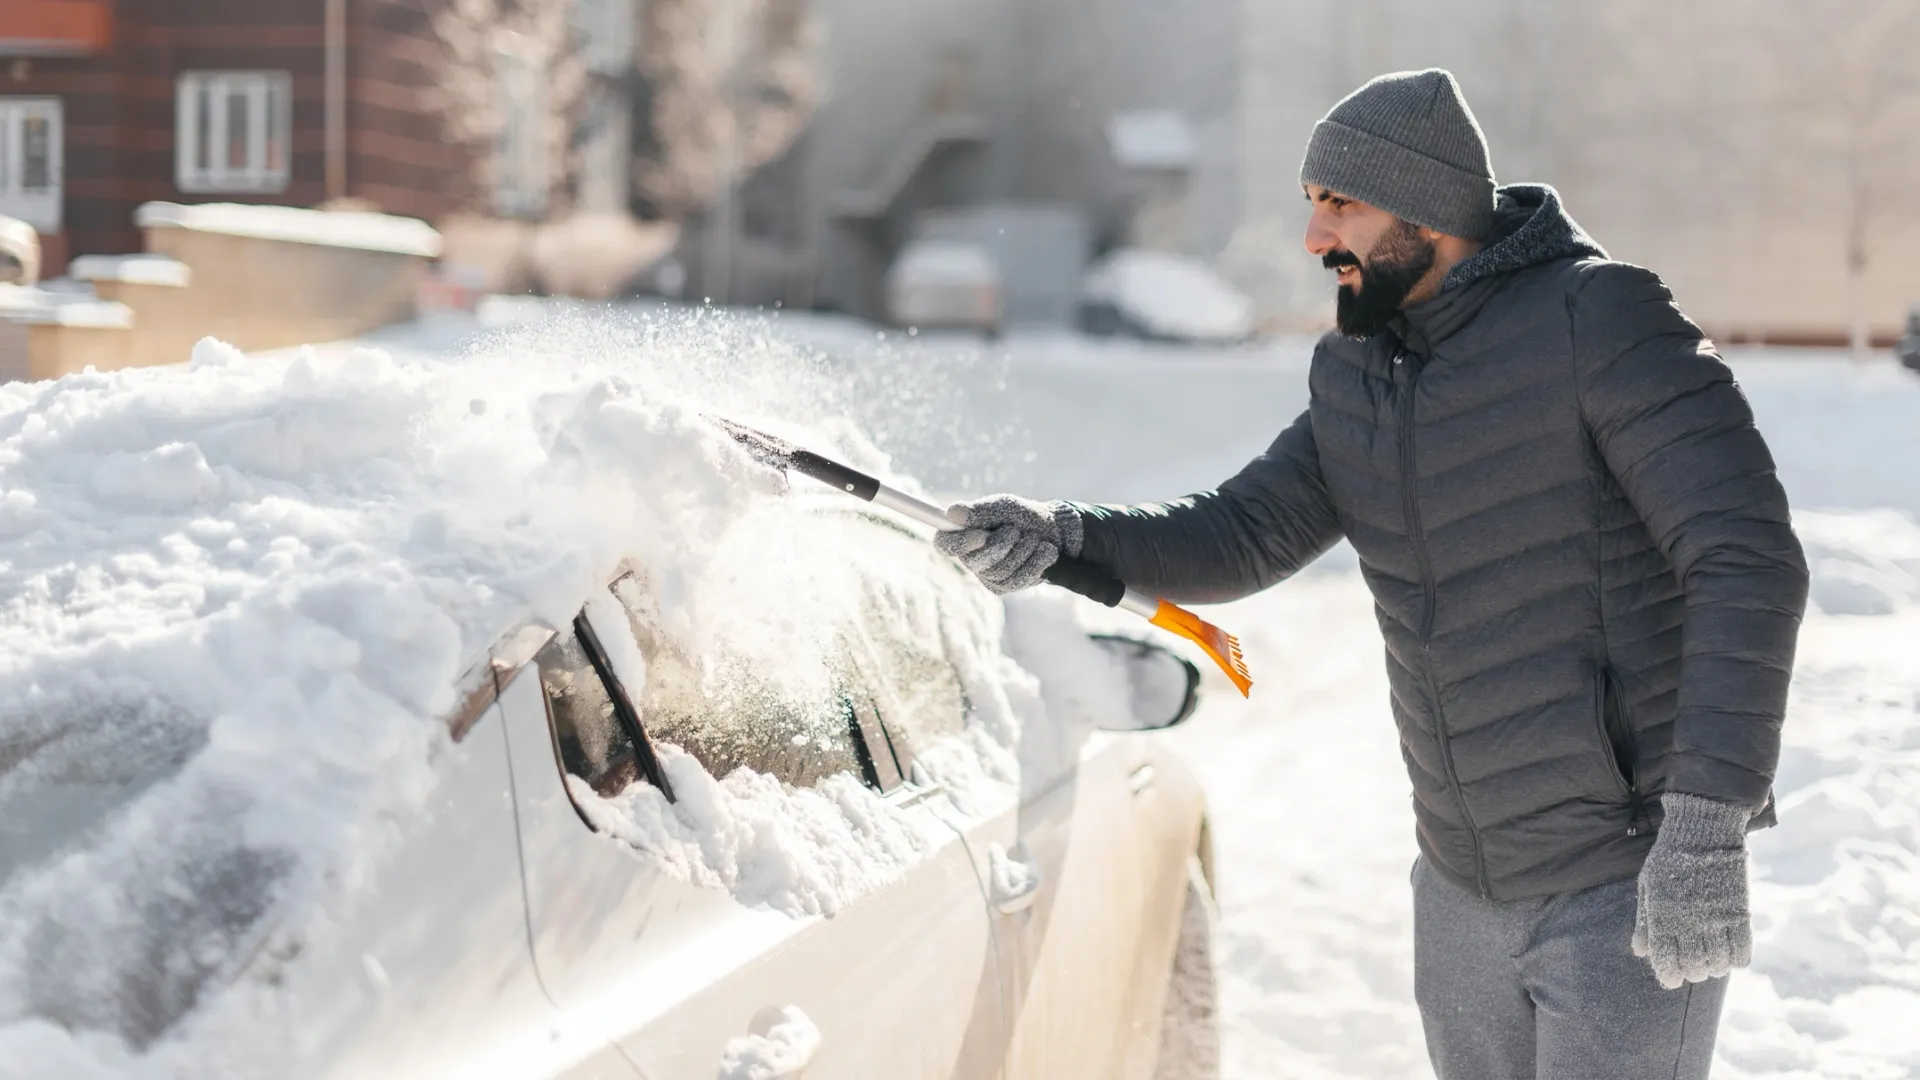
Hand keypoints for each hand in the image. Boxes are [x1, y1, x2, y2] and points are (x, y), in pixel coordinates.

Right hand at [934, 495, 1082, 594]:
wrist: (1053, 533)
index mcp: (963, 534)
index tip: (981, 535)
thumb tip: (952, 513)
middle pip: (977, 561)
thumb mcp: (1004, 507)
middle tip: (1017, 530)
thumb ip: (980, 511)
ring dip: (1024, 550)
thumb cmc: (1022, 516)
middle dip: (1003, 543)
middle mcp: (970, 558)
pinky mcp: (1004, 587)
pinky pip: (1017, 579)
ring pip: (1001, 571)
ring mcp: (987, 575)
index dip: (960, 543)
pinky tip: (1043, 553)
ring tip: (1034, 539)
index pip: (944, 544)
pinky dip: (1036, 562)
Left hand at [1632, 793, 1752, 988]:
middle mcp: (1689, 922)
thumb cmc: (1669, 858)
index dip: (1668, 976)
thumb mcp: (1648, 886)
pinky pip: (1742, 951)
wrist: (1703, 830)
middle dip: (1691, 972)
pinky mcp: (1739, 913)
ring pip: (1718, 963)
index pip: (1665, 961)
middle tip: (1691, 967)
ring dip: (1713, 968)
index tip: (1671, 979)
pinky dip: (1736, 960)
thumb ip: (1644, 920)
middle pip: (1694, 967)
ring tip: (1710, 961)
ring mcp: (1716, 918)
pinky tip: (1730, 956)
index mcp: (1662, 915)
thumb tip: (1639, 952)